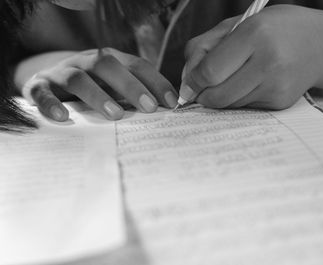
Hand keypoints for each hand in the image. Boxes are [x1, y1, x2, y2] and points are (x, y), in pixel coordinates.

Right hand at [20, 48, 177, 120]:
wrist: (47, 83)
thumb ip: (134, 97)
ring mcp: (62, 72)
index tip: (171, 102)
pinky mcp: (39, 85)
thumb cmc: (91, 89)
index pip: (136, 65)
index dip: (155, 81)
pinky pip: (42, 92)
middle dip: (131, 86)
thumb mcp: (114, 88)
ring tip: (115, 114)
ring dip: (97, 95)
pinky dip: (51, 103)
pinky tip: (63, 118)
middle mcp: (86, 61)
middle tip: (149, 107)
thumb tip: (167, 111)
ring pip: (78, 78)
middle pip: (108, 65)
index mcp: (110, 60)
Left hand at [183, 5, 322, 109]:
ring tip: (231, 78)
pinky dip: (238, 99)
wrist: (319, 44)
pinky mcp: (281, 102)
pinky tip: (250, 83)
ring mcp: (277, 86)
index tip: (189, 83)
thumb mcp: (237, 24)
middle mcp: (269, 63)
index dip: (193, 81)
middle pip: (217, 96)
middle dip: (202, 95)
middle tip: (202, 87)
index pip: (210, 71)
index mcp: (255, 35)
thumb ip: (205, 47)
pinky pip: (245, 107)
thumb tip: (187, 82)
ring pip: (229, 105)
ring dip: (220, 97)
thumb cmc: (273, 29)